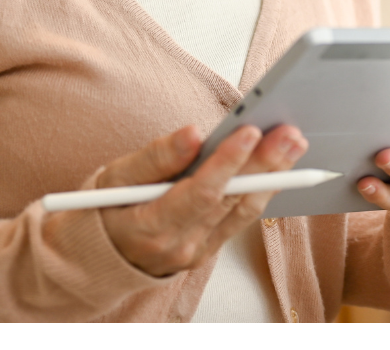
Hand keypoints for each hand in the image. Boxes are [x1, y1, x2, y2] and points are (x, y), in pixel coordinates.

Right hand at [96, 123, 306, 276]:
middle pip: (230, 200)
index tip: (249, 132)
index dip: (227, 162)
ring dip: (272, 175)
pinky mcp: (208, 248)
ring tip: (293, 144)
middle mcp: (180, 246)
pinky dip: (261, 191)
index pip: (199, 193)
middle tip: (288, 133)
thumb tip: (193, 134)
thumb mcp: (114, 177)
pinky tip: (278, 168)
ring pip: (242, 210)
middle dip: (263, 164)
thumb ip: (155, 157)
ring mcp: (197, 251)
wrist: (96, 256)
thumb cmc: (103, 210)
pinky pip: (240, 218)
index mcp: (151, 227)